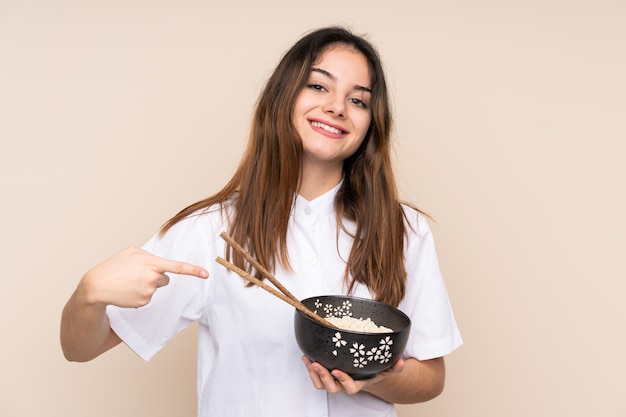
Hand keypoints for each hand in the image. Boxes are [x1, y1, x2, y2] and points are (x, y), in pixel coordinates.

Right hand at [79, 246, 208, 307]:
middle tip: (137, 275)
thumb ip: (149, 255)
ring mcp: (149, 291)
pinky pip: (147, 297)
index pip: (177, 266)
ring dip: (146, 285)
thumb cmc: (113, 267)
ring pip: (155, 288)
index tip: (206, 274)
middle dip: (155, 277)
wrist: (97, 286)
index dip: (193, 270)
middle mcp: (153, 277)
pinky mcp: (144, 302)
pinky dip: (139, 294)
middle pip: (165, 279)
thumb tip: (160, 263)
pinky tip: (127, 291)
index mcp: (151, 263)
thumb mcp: (131, 252)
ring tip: (128, 282)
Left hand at [301, 356, 404, 394]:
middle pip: (331, 387)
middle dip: (323, 376)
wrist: (367, 372)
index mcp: (358, 383)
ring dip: (313, 373)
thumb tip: (401, 361)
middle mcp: (344, 383)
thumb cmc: (375, 370)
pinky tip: (306, 356)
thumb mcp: (387, 368)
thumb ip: (394, 366)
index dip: (343, 381)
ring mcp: (334, 380)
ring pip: (321, 384)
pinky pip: (315, 376)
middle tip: (317, 364)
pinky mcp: (327, 374)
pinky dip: (309, 367)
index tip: (338, 371)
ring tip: (309, 360)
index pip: (350, 388)